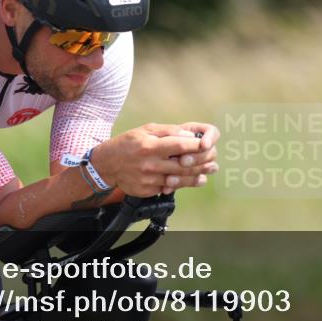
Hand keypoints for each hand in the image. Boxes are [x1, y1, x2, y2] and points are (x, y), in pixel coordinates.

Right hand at [90, 123, 219, 196]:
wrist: (107, 165)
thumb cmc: (128, 143)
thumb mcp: (146, 130)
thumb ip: (168, 132)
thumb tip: (189, 135)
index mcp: (149, 146)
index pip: (179, 145)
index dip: (196, 145)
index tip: (207, 143)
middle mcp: (149, 164)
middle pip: (183, 165)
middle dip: (201, 162)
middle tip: (214, 159)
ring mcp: (148, 180)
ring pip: (179, 179)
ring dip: (197, 176)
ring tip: (209, 171)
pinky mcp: (147, 191)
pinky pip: (169, 187)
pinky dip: (183, 183)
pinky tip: (195, 180)